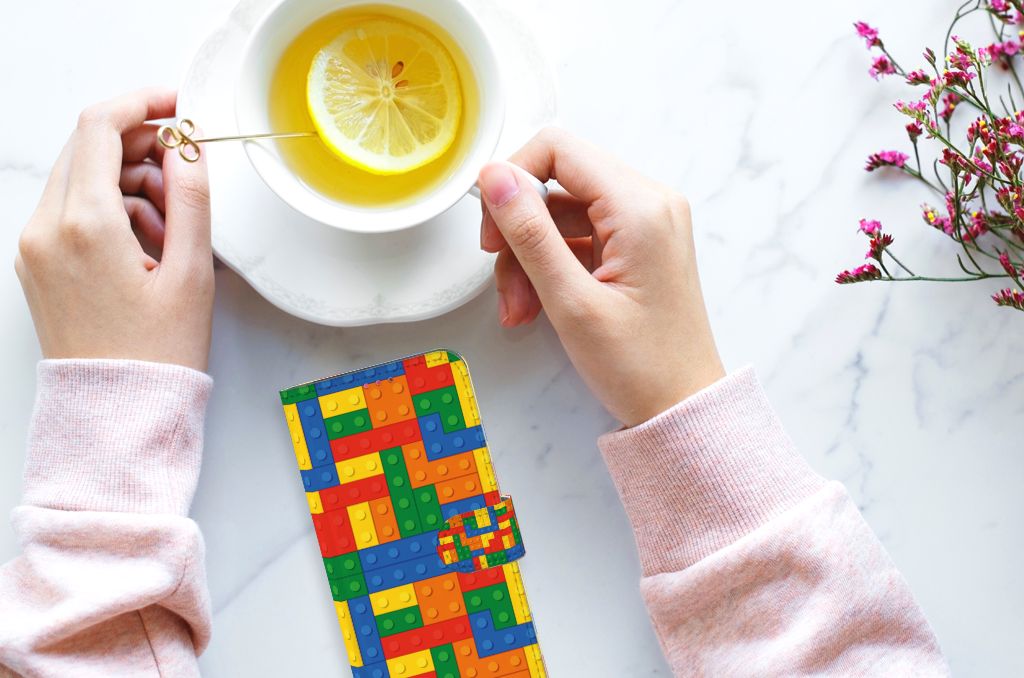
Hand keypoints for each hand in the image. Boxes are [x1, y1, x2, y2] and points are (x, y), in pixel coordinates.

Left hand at [15, 88, 213, 371]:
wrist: (117, 412)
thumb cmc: (157, 354)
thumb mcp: (191, 273)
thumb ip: (192, 198)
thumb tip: (188, 147)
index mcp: (85, 225)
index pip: (101, 127)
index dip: (143, 103)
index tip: (177, 105)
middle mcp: (47, 229)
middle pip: (88, 148)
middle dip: (141, 147)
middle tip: (185, 174)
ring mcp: (35, 246)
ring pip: (82, 178)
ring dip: (129, 183)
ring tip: (173, 229)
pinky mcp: (37, 263)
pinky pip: (72, 211)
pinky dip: (111, 210)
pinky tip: (148, 245)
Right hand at [478, 128, 723, 426]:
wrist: (683, 408)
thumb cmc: (640, 366)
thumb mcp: (571, 301)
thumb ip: (530, 233)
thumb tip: (494, 177)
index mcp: (640, 207)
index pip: (558, 149)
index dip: (512, 179)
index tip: (492, 228)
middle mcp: (649, 203)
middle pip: (557, 182)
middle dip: (519, 231)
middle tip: (502, 279)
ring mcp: (645, 224)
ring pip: (561, 214)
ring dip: (529, 257)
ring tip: (519, 309)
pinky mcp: (637, 246)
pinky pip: (578, 237)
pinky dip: (550, 267)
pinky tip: (537, 307)